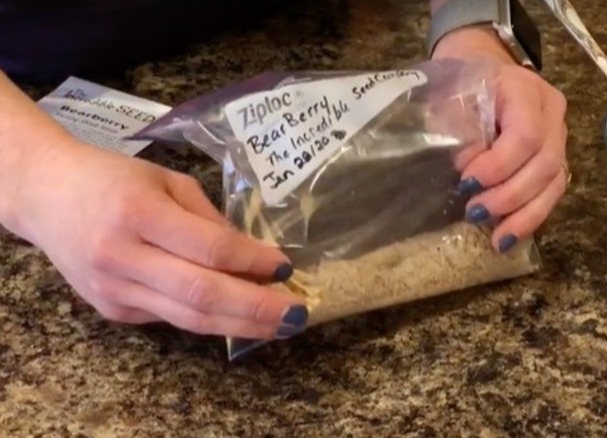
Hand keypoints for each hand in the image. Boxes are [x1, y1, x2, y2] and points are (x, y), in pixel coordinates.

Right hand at [16, 141, 308, 339]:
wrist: (46, 196)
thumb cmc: (113, 178)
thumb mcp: (166, 180)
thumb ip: (209, 218)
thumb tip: (253, 256)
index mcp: (138, 212)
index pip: (208, 248)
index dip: (251, 261)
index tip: (285, 266)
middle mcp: (122, 256)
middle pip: (201, 293)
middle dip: (256, 307)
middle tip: (297, 313)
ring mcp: (114, 290)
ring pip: (188, 318)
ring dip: (240, 325)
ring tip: (280, 326)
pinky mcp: (112, 311)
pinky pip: (171, 318)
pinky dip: (209, 318)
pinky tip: (239, 316)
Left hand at [432, 27, 568, 251]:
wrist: (478, 66)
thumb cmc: (459, 83)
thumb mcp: (449, 98)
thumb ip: (458, 129)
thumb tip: (468, 168)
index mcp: (525, 90)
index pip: (525, 135)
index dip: (499, 166)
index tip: (466, 182)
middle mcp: (552, 113)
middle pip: (545, 163)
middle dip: (509, 196)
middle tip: (474, 213)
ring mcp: (559, 135)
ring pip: (555, 182)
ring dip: (525, 215)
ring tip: (496, 239)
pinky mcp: (556, 158)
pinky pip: (553, 192)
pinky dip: (531, 216)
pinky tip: (509, 236)